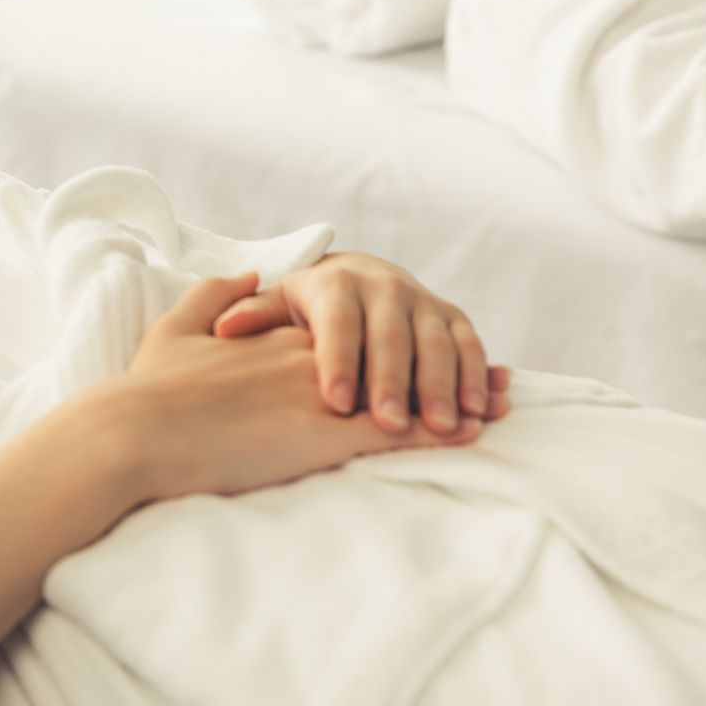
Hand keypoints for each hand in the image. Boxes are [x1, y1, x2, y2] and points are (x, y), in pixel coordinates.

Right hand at [103, 273, 482, 503]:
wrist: (139, 431)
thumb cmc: (148, 392)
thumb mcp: (172, 330)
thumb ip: (212, 296)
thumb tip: (244, 275)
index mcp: (280, 336)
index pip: (352, 336)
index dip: (394, 345)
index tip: (427, 347)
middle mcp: (311, 356)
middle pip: (392, 358)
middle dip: (441, 371)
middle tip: (486, 384)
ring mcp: (323, 393)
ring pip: (404, 393)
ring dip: (449, 403)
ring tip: (489, 412)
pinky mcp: (327, 433)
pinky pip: (398, 431)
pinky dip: (436, 433)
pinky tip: (464, 437)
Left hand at [210, 253, 509, 435]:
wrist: (357, 278)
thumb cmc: (306, 308)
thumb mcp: (277, 306)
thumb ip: (255, 318)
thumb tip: (224, 328)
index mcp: (335, 284)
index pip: (338, 324)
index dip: (338, 362)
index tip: (335, 403)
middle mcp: (384, 287)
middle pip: (391, 337)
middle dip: (392, 383)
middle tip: (389, 425)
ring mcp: (423, 301)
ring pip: (437, 344)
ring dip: (443, 386)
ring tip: (442, 427)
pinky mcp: (454, 317)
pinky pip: (471, 347)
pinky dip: (478, 377)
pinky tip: (482, 412)